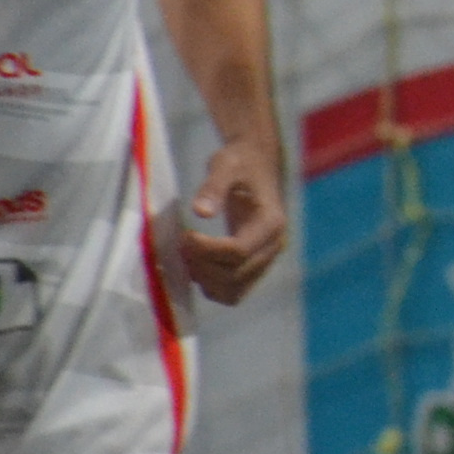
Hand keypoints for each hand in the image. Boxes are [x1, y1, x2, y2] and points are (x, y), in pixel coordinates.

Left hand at [179, 138, 286, 304]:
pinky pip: (233, 291)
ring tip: (186, 256)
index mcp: (272, 223)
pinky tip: (195, 266)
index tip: (185, 236)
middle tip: (180, 245)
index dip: (208, 250)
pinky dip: (211, 286)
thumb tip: (200, 212)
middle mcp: (273, 246)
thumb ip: (214, 187)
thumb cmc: (241, 162)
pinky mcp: (253, 266)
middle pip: (236, 274)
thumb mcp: (226, 164)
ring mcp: (265, 260)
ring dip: (205, 280)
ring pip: (234, 290)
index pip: (239, 251)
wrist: (255, 165)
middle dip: (202, 265)